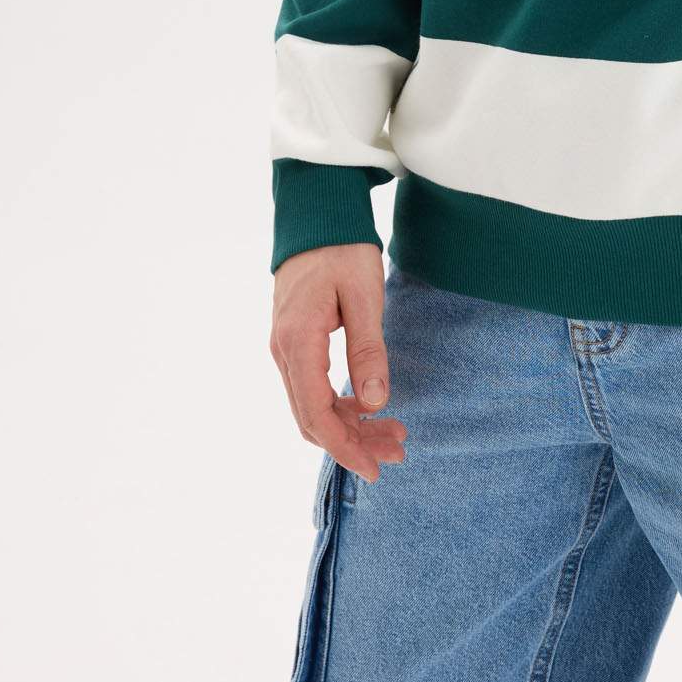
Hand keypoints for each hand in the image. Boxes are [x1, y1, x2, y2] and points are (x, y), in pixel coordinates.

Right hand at [270, 243, 408, 481]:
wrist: (317, 213)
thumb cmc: (342, 248)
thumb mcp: (364, 295)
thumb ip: (368, 349)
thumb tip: (376, 402)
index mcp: (298, 342)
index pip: (316, 414)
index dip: (345, 447)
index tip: (375, 468)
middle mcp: (283, 352)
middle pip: (313, 417)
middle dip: (354, 441)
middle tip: (398, 451)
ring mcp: (285, 348)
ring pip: (313, 405)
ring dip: (350, 424)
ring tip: (393, 432)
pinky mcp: (294, 342)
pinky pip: (312, 387)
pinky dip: (340, 403)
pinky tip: (369, 404)